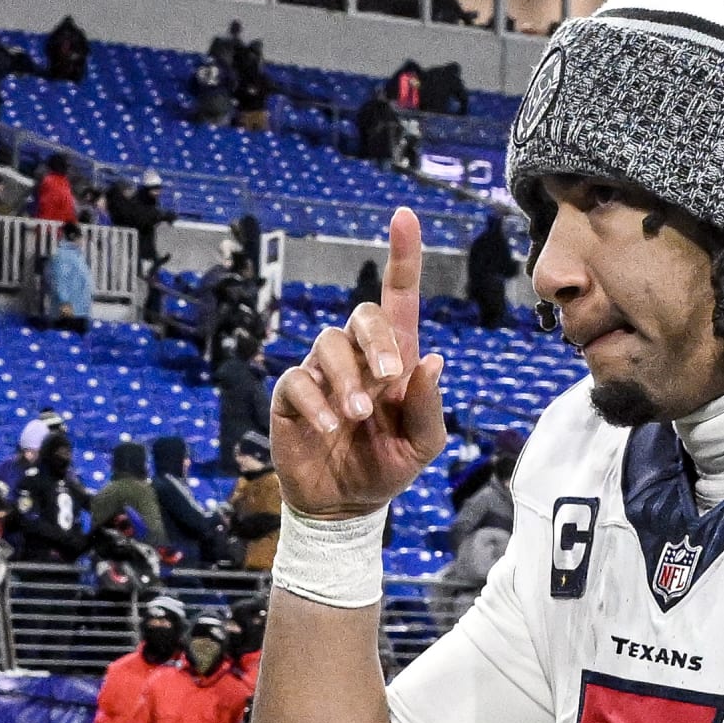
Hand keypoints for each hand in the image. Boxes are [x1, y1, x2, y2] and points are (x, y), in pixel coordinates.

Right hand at [272, 206, 445, 518]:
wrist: (346, 505)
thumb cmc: (387, 466)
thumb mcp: (422, 445)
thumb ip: (428, 406)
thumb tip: (432, 360)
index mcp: (395, 361)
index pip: (399, 299)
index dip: (404, 257)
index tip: (405, 217)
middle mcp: (358, 357)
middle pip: (363, 314)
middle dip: (377, 341)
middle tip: (388, 380)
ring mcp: (322, 372)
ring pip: (329, 344)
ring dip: (346, 379)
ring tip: (355, 417)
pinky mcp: (292, 395)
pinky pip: (298, 380)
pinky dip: (317, 401)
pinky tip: (331, 426)